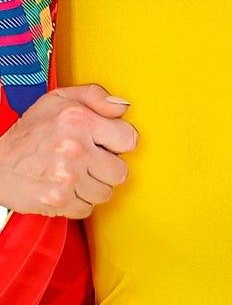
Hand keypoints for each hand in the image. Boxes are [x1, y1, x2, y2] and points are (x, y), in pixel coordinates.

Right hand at [0, 84, 136, 218]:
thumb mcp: (59, 99)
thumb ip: (96, 96)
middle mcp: (74, 149)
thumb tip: (123, 106)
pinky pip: (86, 209)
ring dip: (93, 186)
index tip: (107, 143)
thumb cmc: (29, 131)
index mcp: (78, 120)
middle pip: (120, 172)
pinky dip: (78, 202)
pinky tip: (67, 188)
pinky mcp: (56, 201)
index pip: (129, 139)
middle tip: (91, 161)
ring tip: (77, 174)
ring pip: (105, 193)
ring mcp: (65, 178)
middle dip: (108, 167)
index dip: (119, 142)